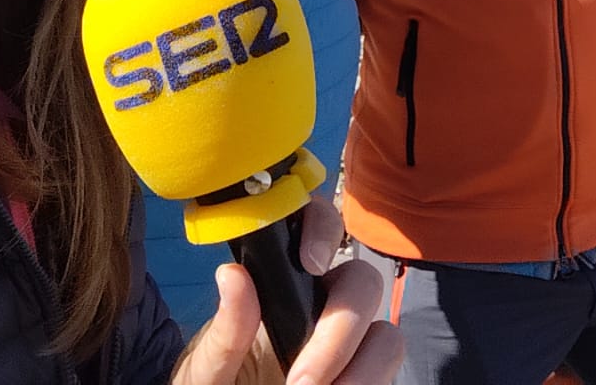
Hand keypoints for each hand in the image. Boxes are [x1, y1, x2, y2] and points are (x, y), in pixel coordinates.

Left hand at [171, 196, 402, 384]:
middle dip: (341, 326)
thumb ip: (225, 331)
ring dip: (362, 367)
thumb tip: (231, 275)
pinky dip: (369, 381)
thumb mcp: (209, 367)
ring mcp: (348, 341)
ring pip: (385, 333)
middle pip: (362, 281)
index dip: (323, 229)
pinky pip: (386, 368)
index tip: (310, 263)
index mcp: (282, 285)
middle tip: (301, 379)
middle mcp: (322, 304)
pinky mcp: (364, 373)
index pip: (316, 225)